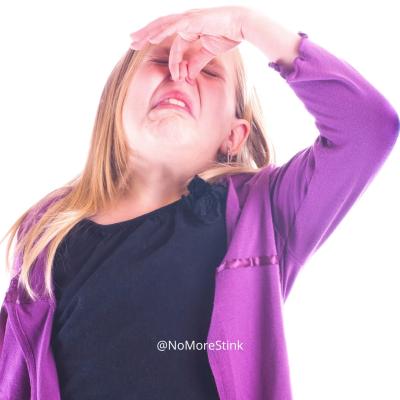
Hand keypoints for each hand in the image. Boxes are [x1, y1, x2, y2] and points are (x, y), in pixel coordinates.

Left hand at [129, 6, 250, 81]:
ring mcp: (188, 18)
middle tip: (131, 41)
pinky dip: (162, 32)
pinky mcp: (193, 20)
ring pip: (163, 25)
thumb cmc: (228, 34)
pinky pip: (175, 27)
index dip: (168, 55)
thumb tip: (188, 76)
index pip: (172, 40)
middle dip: (145, 34)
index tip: (168, 69)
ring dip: (148, 32)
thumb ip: (197, 62)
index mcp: (190, 27)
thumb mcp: (209, 52)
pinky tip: (152, 38)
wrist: (242, 25)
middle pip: (160, 26)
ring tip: (135, 40)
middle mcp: (186, 20)